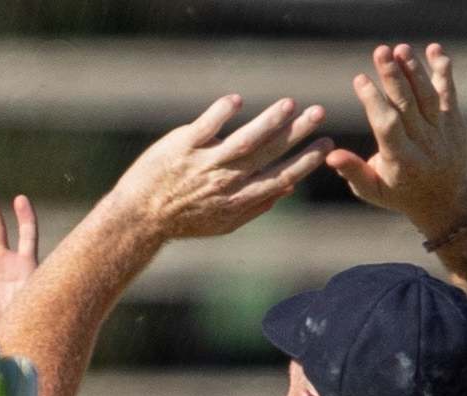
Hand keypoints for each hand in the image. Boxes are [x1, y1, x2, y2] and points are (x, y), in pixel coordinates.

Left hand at [106, 95, 331, 240]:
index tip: (325, 144)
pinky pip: (205, 127)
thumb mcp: (223, 223)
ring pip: (243, 141)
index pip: (280, 178)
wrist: (140, 217)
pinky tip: (237, 101)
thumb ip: (256, 206)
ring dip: (268, 122)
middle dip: (296, 134)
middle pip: (268, 154)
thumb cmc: (185, 219)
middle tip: (318, 113)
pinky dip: (221, 114)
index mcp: (239, 199)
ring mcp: (204, 163)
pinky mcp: (183, 147)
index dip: (305, 161)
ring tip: (289, 104)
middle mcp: (226, 181)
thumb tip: (287, 187)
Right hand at [325, 43, 466, 240]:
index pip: (387, 125)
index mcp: (401, 161)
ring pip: (427, 96)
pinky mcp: (455, 121)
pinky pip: (449, 93)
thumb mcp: (372, 189)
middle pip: (408, 105)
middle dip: (393, 77)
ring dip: (414, 70)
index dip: (373, 100)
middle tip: (380, 51)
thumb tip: (330, 154)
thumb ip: (352, 170)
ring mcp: (442, 131)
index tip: (360, 79)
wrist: (447, 201)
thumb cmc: (400, 194)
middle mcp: (423, 144)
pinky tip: (433, 50)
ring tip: (400, 49)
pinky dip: (442, 71)